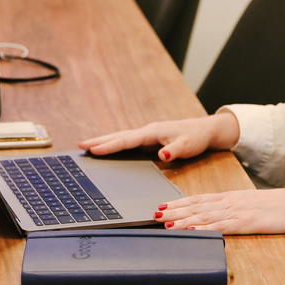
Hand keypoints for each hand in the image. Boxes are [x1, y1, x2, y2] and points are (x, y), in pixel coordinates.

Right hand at [79, 112, 239, 161]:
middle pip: (119, 136)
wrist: (205, 130)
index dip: (110, 146)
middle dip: (99, 141)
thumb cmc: (196, 137)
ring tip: (86, 146)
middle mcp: (147, 131)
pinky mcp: (149, 140)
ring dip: (104, 141)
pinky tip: (107, 148)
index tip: (93, 149)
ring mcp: (147, 135)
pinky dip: (114, 144)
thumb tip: (163, 154)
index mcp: (152, 132)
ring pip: (121, 137)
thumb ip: (175, 150)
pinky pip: (127, 142)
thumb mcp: (188, 146)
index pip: (127, 140)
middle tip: (80, 145)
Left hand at [153, 186, 284, 233]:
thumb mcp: (252, 206)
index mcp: (231, 197)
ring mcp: (237, 211)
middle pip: (196, 206)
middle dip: (173, 210)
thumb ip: (234, 211)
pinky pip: (221, 226)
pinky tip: (191, 228)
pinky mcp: (247, 223)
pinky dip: (204, 227)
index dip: (179, 202)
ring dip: (182, 219)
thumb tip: (218, 218)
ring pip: (203, 215)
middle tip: (153, 214)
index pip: (199, 198)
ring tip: (164, 222)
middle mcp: (230, 202)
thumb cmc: (278, 207)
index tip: (162, 205)